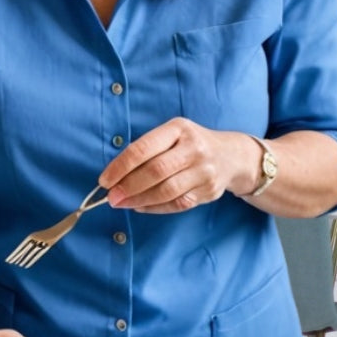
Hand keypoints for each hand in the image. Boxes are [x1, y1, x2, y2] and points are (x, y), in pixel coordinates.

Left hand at [99, 117, 251, 212]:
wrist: (231, 156)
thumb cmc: (189, 144)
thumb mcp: (171, 135)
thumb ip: (146, 150)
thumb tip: (115, 176)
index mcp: (178, 129)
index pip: (143, 148)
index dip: (120, 166)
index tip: (104, 180)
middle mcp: (194, 148)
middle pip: (155, 171)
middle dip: (128, 186)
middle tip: (111, 197)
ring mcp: (205, 171)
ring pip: (167, 191)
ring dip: (139, 200)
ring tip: (122, 203)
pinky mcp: (209, 191)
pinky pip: (178, 204)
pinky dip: (155, 207)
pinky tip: (140, 207)